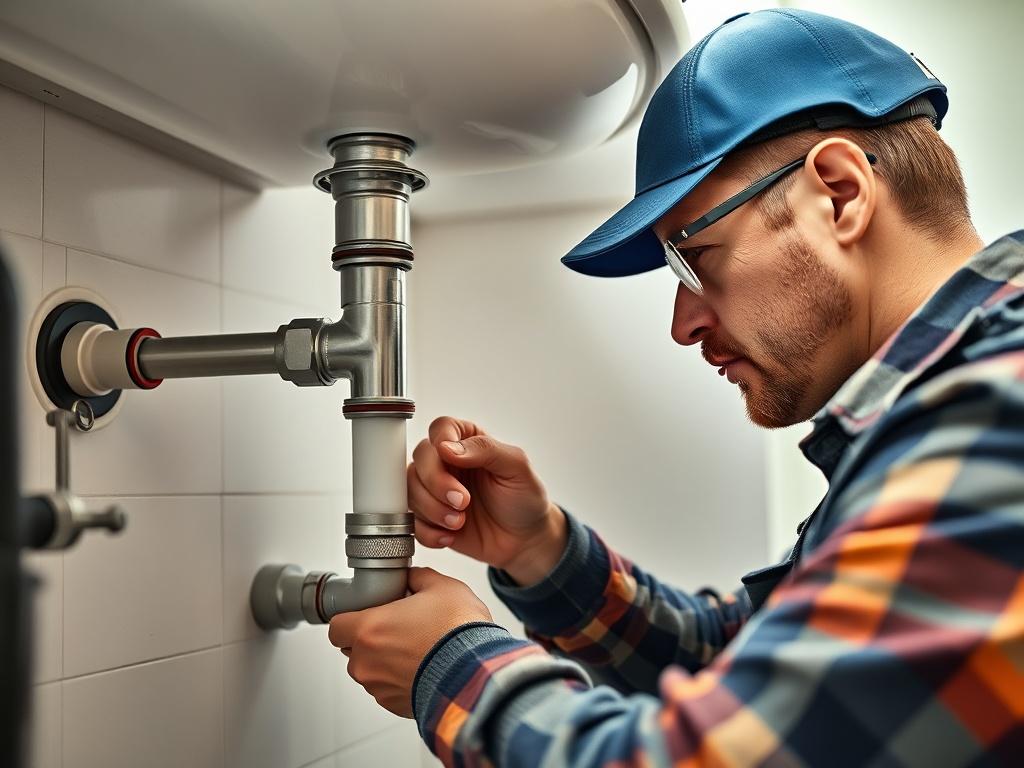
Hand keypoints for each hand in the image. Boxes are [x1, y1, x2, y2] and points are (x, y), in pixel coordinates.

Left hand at [328, 567, 491, 717]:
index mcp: (369, 629)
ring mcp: (379, 687)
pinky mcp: (394, 705)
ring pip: (370, 671)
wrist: (476, 673)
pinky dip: (399, 679)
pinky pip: (387, 689)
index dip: (350, 618)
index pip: (336, 626)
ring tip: (414, 649)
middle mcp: (366, 662)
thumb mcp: (441, 586)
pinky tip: (422, 666)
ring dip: (384, 660)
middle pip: (352, 649)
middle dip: (370, 638)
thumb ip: (417, 577)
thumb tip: (412, 577)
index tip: (367, 613)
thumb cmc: (458, 632)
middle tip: (396, 628)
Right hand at [408, 416, 567, 585]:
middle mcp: (447, 463)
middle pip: (420, 458)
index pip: (441, 428)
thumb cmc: (524, 498)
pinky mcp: (430, 518)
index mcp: (467, 442)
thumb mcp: (517, 467)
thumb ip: (485, 449)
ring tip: (459, 521)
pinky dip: (429, 532)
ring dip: (432, 509)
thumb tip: (447, 448)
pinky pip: (412, 522)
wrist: (525, 540)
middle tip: (462, 501)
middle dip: (436, 483)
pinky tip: (451, 535)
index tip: (450, 458)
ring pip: (411, 490)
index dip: (440, 440)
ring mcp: (435, 491)